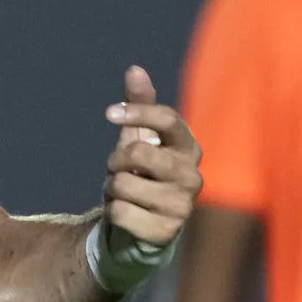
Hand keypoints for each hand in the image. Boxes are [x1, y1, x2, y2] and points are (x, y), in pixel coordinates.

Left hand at [102, 66, 202, 255]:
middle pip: (137, 152)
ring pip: (122, 185)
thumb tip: (135, 69)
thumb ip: (140, 105)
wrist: (145, 224)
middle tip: (119, 169)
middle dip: (116, 160)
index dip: (138, 112)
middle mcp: (192, 175)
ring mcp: (182, 205)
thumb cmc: (146, 174)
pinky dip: (113, 212)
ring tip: (126, 194)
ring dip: (112, 188)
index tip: (109, 113)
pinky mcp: (165, 232)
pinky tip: (127, 214)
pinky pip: (119, 213)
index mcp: (188, 147)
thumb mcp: (141, 138)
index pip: (169, 119)